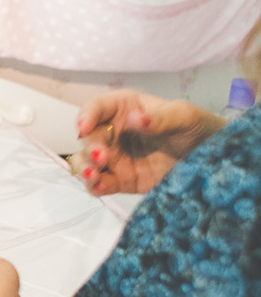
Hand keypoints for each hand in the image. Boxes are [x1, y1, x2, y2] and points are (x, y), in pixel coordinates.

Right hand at [71, 89, 223, 194]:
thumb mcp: (183, 117)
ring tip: (94, 176)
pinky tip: (100, 188)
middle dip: (89, 148)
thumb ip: (160, 118)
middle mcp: (112, 132)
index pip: (96, 108)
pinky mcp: (120, 180)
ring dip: (85, 168)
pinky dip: (96, 187)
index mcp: (123, 109)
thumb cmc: (195, 129)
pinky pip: (100, 184)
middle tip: (101, 157)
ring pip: (87, 162)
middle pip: (88, 138)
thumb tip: (135, 119)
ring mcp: (114, 158)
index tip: (83, 127)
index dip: (86, 116)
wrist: (212, 161)